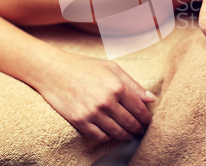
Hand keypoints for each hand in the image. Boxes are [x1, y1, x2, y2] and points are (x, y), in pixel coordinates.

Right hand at [36, 53, 155, 141]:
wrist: (54, 71)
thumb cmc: (85, 67)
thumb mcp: (112, 68)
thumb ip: (133, 84)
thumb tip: (151, 98)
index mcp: (117, 86)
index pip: (139, 108)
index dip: (146, 117)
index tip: (147, 121)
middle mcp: (106, 101)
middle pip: (130, 122)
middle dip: (138, 128)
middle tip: (141, 130)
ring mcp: (92, 113)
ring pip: (116, 132)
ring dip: (126, 135)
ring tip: (129, 134)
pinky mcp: (80, 121)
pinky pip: (99, 136)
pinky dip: (108, 137)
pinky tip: (111, 134)